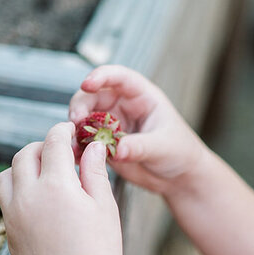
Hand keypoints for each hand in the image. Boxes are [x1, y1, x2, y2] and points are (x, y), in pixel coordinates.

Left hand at [0, 121, 127, 254]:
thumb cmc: (101, 253)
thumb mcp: (104, 207)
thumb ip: (94, 170)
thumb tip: (91, 145)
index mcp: (56, 186)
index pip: (53, 142)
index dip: (62, 131)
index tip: (71, 131)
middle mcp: (27, 197)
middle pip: (24, 154)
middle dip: (42, 147)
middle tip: (61, 153)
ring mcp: (13, 216)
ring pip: (6, 175)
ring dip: (23, 167)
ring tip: (45, 175)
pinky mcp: (8, 233)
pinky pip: (5, 201)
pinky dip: (17, 191)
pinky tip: (39, 200)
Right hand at [70, 65, 206, 196]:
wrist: (178, 177)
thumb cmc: (180, 152)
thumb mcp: (163, 147)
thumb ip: (140, 146)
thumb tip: (117, 149)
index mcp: (141, 96)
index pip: (119, 77)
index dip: (101, 76)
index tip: (87, 84)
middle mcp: (123, 106)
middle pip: (93, 96)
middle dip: (80, 106)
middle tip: (75, 122)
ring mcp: (111, 124)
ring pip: (84, 118)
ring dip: (75, 128)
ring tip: (73, 143)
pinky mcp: (104, 144)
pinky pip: (85, 141)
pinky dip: (77, 147)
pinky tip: (75, 156)